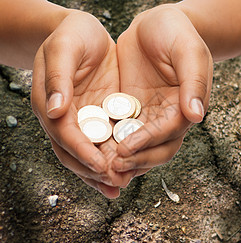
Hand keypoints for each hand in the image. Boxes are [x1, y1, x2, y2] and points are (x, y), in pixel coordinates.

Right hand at [31, 11, 132, 198]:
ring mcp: (83, 121)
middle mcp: (65, 118)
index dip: (82, 152)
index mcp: (51, 104)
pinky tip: (125, 171)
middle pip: (74, 153)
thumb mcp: (64, 48)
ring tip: (119, 186)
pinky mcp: (99, 118)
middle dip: (93, 171)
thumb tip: (55, 109)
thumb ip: (58, 77)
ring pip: (89, 154)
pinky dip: (113, 159)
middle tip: (114, 183)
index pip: (65, 134)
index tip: (100, 165)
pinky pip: (105, 143)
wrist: (85, 34)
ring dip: (103, 173)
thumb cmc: (71, 36)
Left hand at [112, 5, 212, 172]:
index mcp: (184, 107)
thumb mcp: (188, 51)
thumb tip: (196, 115)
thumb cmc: (174, 33)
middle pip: (156, 149)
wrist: (152, 26)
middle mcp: (166, 118)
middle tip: (114, 166)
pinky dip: (111, 145)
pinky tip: (96, 150)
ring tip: (103, 167)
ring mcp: (147, 117)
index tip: (127, 148)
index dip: (148, 142)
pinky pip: (120, 133)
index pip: (169, 132)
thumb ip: (194, 82)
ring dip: (123, 160)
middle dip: (136, 160)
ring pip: (138, 147)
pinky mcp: (128, 113)